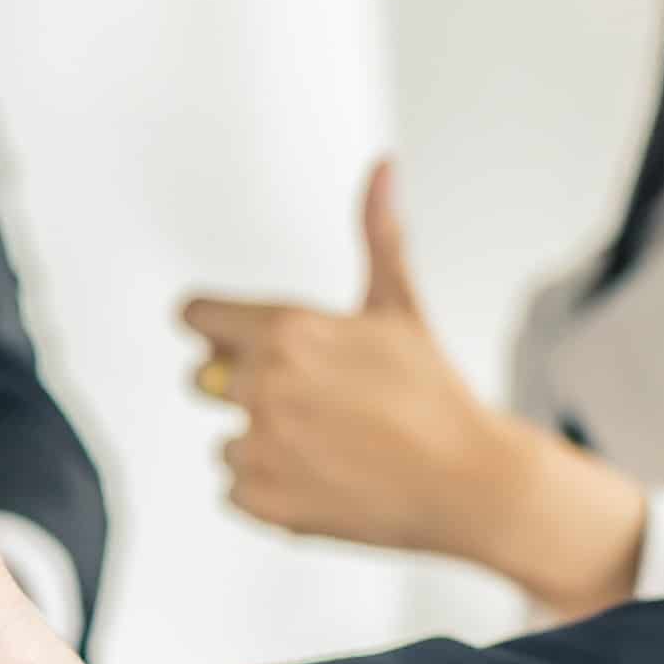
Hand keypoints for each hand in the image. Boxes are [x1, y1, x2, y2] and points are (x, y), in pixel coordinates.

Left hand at [182, 159, 506, 553]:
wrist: (469, 483)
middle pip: (202, 381)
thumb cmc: (433, 391)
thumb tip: (383, 164)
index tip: (232, 339)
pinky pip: (234, 488)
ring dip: (265, 443)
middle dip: (245, 388)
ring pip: (225, 438)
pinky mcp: (260, 499)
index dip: (213, 327)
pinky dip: (271, 489)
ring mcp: (259, 445)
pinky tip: (326, 480)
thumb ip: (376, 235)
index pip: (194, 315)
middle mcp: (263, 385)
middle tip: (314, 403)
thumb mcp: (399, 308)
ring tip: (332, 445)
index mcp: (287, 331)